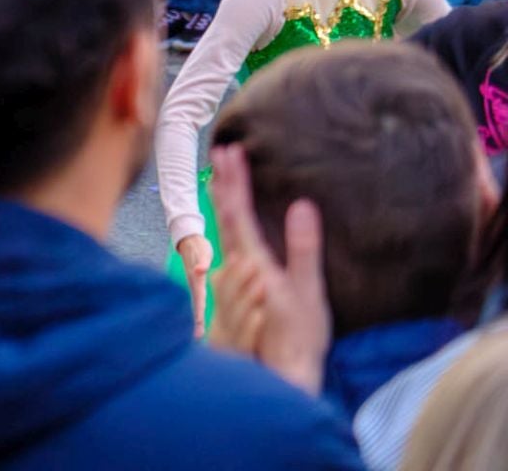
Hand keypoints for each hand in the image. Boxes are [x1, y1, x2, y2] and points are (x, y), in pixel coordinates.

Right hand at [175, 234, 214, 335]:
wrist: (190, 239)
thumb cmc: (199, 246)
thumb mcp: (201, 252)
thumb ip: (201, 262)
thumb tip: (200, 271)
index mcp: (196, 281)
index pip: (198, 301)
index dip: (199, 315)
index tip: (199, 329)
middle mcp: (194, 284)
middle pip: (195, 306)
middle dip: (196, 322)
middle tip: (198, 337)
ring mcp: (195, 284)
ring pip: (195, 304)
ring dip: (196, 318)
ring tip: (198, 333)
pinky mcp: (197, 283)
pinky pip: (197, 299)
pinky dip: (197, 310)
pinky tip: (199, 319)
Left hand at [207, 143, 329, 394]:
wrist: (283, 376)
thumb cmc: (299, 336)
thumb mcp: (307, 291)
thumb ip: (303, 249)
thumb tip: (302, 206)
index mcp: (254, 261)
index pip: (238, 212)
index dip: (234, 180)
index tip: (230, 151)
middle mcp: (238, 267)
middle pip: (226, 217)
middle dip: (224, 182)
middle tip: (221, 152)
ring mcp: (235, 280)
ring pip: (224, 233)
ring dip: (224, 202)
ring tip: (222, 177)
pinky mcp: (239, 292)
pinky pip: (229, 251)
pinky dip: (228, 229)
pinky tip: (231, 225)